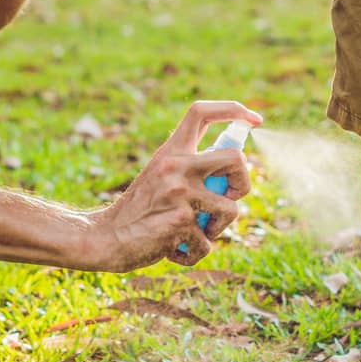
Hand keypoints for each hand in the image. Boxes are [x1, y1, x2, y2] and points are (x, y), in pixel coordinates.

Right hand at [92, 101, 263, 272]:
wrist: (105, 237)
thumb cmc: (139, 211)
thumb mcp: (159, 177)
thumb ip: (190, 170)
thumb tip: (236, 171)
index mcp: (171, 151)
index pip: (202, 112)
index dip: (233, 109)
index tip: (254, 120)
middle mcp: (176, 165)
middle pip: (236, 159)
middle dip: (243, 183)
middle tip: (228, 199)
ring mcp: (179, 192)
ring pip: (231, 209)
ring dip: (217, 229)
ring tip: (193, 232)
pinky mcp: (181, 221)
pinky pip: (209, 242)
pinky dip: (195, 252)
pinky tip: (174, 250)